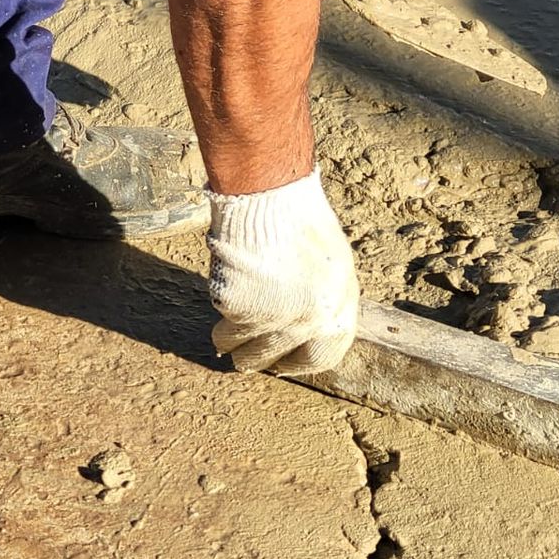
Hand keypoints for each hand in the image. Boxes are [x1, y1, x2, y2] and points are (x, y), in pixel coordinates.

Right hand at [206, 170, 359, 374]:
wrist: (270, 194)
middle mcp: (309, 321)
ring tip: (226, 327)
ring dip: (229, 341)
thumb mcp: (333, 265)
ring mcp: (273, 318)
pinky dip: (220, 310)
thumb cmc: (300, 219)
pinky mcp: (239, 308)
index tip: (282, 364)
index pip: (321, 359)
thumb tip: (310, 329)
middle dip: (256, 359)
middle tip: (244, 356)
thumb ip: (324, 301)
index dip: (298, 364)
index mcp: (338, 310)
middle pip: (274, 359)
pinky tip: (225, 286)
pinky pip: (223, 322)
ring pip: (241, 349)